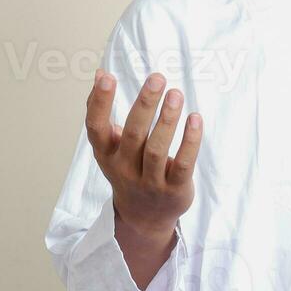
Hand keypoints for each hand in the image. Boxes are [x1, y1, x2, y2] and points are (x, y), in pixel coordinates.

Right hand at [85, 69, 202, 241]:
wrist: (144, 217)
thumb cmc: (128, 168)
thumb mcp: (110, 146)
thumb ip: (103, 111)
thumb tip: (100, 73)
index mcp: (106, 154)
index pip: (96, 127)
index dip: (99, 103)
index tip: (107, 77)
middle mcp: (124, 169)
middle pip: (133, 135)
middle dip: (144, 105)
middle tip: (157, 78)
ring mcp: (149, 182)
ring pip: (157, 150)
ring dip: (167, 120)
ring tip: (176, 93)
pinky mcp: (174, 189)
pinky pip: (183, 164)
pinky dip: (190, 141)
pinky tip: (195, 118)